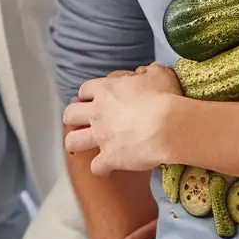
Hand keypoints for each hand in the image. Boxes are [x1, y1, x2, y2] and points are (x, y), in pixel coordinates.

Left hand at [64, 64, 186, 174]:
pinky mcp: (109, 158)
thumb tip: (143, 72)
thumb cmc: (165, 97)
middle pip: (70, 114)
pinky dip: (102, 167)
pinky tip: (110, 165)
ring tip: (90, 144)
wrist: (169, 126)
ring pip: (72, 142)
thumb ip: (147, 71)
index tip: (96, 98)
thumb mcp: (159, 73)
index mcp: (107, 90)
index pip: (85, 89)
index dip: (89, 94)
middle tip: (87, 120)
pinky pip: (95, 167)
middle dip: (74, 117)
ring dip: (79, 143)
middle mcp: (98, 113)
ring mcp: (101, 137)